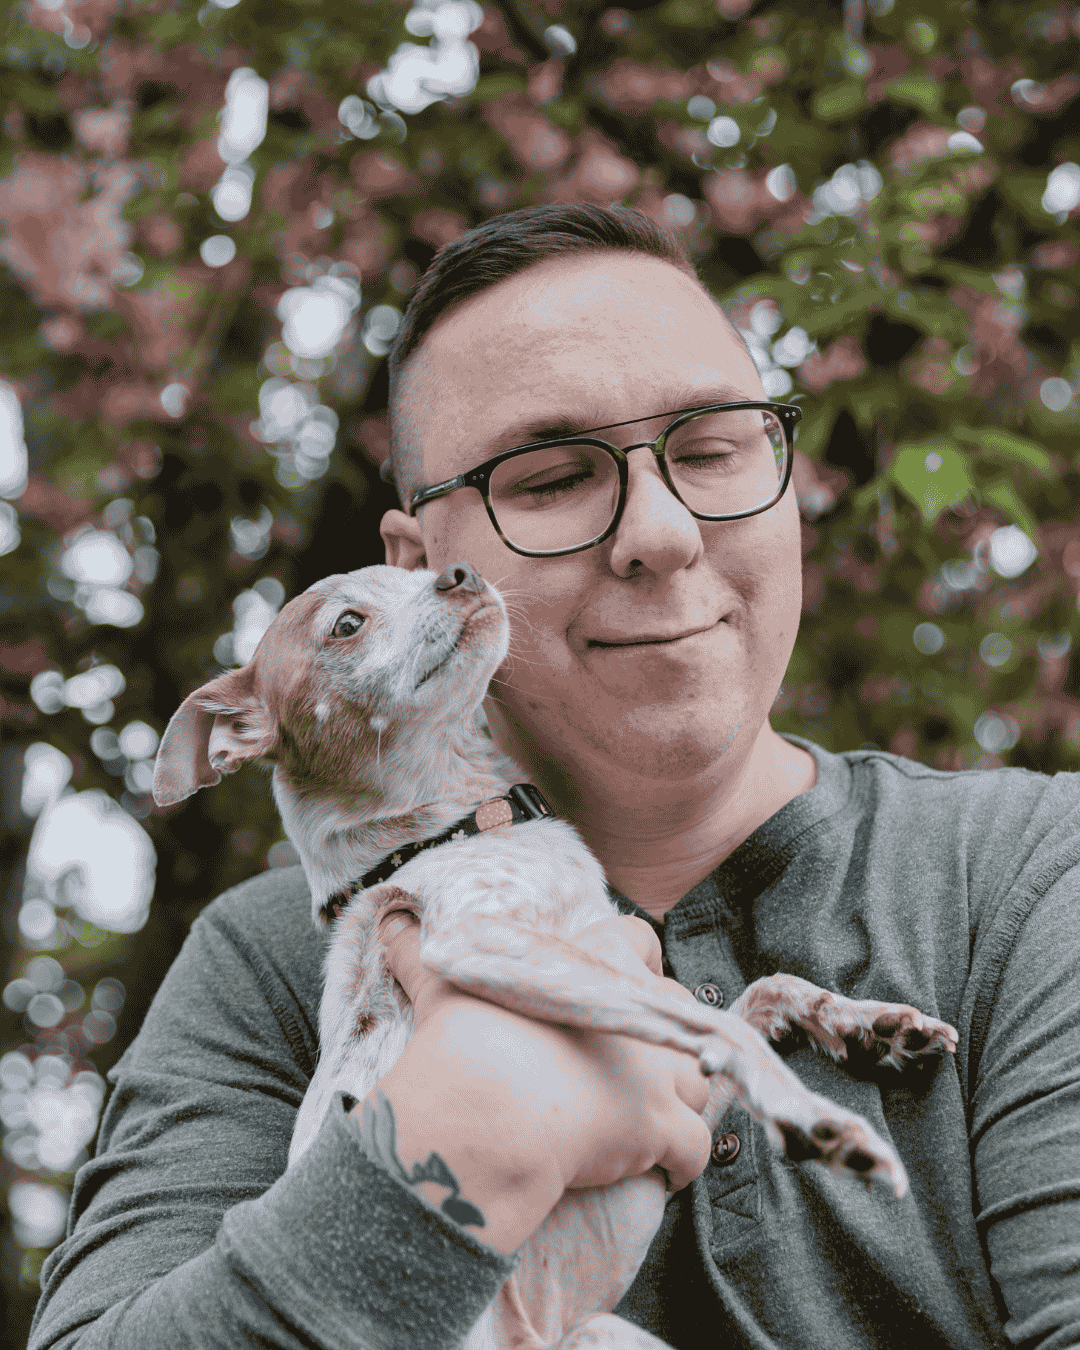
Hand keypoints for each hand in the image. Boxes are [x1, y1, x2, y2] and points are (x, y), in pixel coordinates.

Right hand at [379, 908, 712, 1196]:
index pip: (640, 939)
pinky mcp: (661, 1127)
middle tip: (629, 1063)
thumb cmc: (467, 1041)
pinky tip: (666, 1171)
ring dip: (683, 1098)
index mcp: (597, 962)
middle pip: (681, 1009)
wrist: (486, 1108)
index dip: (635, 962)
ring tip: (652, 1114)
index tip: (617, 988)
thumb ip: (422, 951)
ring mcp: (658, 1071)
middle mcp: (639, 1010)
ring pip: (699, 1078)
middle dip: (662, 1037)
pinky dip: (684, 1163)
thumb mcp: (446, 985)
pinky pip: (695, 1150)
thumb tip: (390, 917)